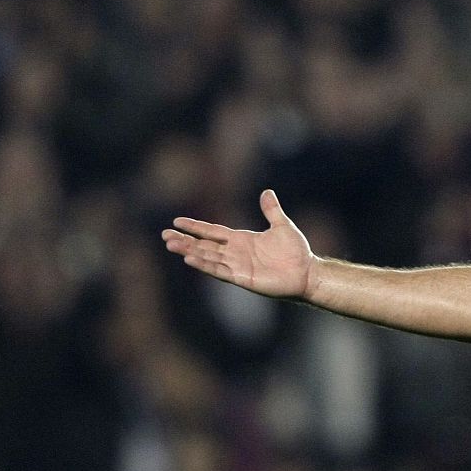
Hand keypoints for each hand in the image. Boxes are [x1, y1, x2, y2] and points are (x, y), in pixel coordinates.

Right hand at [161, 190, 315, 298]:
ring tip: (171, 245)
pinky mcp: (243, 278)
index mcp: (241, 239)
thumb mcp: (282, 225)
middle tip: (164, 236)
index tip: (176, 221)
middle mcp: (235, 253)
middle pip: (204, 245)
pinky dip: (205, 265)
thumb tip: (266, 192)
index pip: (212, 231)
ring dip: (189, 251)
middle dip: (185, 240)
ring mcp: (238, 266)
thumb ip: (271, 210)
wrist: (306, 271)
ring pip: (208, 257)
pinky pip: (220, 270)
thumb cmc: (296, 251)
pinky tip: (190, 259)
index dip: (195, 227)